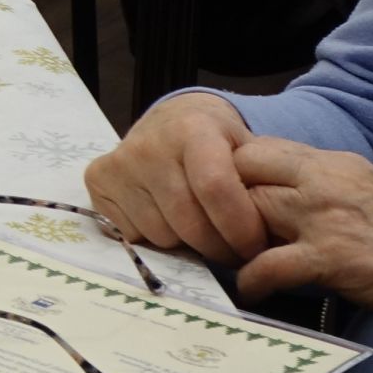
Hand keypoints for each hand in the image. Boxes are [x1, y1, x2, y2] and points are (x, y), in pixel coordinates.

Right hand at [83, 93, 268, 265]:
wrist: (173, 120)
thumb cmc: (219, 142)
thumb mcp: (248, 150)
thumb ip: (260, 184)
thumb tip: (275, 234)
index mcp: (191, 129)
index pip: (215, 189)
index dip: (240, 228)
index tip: (255, 247)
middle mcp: (148, 144)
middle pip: (188, 221)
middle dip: (219, 248)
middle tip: (236, 252)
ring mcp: (119, 163)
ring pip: (162, 235)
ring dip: (189, 245)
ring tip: (203, 232)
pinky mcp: (97, 181)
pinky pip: (134, 235)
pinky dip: (158, 240)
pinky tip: (171, 223)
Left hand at [230, 137, 372, 342]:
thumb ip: (334, 190)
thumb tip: (295, 198)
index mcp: (338, 164)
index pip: (261, 148)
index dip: (232, 172)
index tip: (223, 198)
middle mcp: (327, 180)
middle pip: (241, 170)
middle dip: (219, 198)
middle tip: (216, 229)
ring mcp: (328, 218)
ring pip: (246, 210)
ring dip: (228, 238)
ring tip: (229, 260)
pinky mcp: (333, 259)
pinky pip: (267, 265)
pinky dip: (250, 281)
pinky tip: (251, 292)